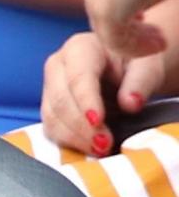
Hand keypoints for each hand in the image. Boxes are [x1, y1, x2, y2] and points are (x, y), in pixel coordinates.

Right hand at [40, 31, 165, 154]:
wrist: (127, 73)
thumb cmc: (136, 65)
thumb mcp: (147, 66)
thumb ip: (141, 81)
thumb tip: (130, 103)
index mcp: (80, 47)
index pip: (78, 77)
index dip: (86, 101)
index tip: (98, 121)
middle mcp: (58, 66)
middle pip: (60, 100)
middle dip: (81, 126)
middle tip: (105, 144)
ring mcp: (49, 89)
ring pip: (52, 118)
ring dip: (75, 138)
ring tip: (101, 149)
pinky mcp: (50, 110)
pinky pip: (52, 130)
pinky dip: (70, 143)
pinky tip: (89, 149)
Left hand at [76, 0, 178, 57]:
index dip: (125, 0)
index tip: (144, 14)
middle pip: (103, 6)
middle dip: (129, 23)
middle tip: (155, 34)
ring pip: (109, 27)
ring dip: (136, 38)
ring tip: (160, 43)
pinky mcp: (104, 13)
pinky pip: (117, 41)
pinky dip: (138, 48)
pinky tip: (160, 46)